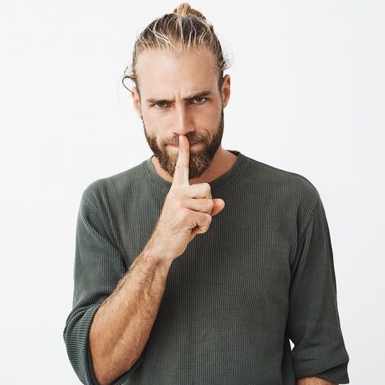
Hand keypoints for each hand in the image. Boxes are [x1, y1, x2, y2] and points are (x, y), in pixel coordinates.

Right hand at [145, 135, 225, 260]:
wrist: (162, 246)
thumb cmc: (178, 230)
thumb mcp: (193, 216)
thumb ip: (207, 207)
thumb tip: (221, 202)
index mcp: (176, 191)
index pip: (181, 168)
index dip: (184, 152)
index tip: (183, 137)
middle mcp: (176, 194)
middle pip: (207, 188)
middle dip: (207, 204)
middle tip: (194, 216)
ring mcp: (179, 203)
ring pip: (209, 204)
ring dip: (205, 218)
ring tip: (191, 224)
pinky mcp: (184, 215)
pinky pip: (207, 218)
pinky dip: (204, 227)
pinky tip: (192, 230)